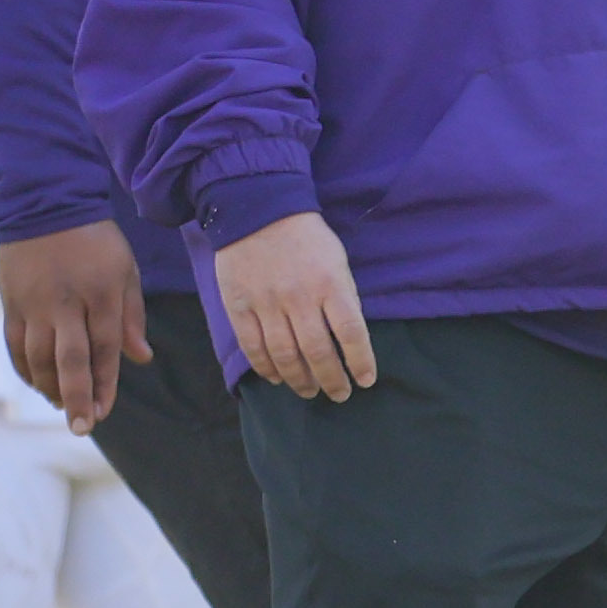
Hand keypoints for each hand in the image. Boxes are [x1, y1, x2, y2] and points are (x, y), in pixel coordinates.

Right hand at [0, 224, 146, 432]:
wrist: (45, 205)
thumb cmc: (96, 241)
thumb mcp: (126, 271)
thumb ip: (132, 317)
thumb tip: (142, 359)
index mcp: (102, 293)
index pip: (105, 348)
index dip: (106, 383)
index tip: (105, 412)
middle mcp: (67, 303)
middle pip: (70, 359)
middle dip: (77, 396)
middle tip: (82, 427)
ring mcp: (35, 304)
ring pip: (39, 356)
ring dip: (50, 387)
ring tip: (63, 406)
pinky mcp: (12, 303)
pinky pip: (16, 344)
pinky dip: (25, 368)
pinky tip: (38, 384)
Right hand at [213, 211, 375, 403]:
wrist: (258, 212)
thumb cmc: (307, 239)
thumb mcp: (338, 262)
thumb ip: (343, 298)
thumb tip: (350, 338)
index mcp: (331, 284)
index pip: (351, 334)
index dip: (360, 362)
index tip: (366, 380)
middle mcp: (299, 298)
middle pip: (318, 351)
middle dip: (331, 380)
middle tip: (339, 395)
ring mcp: (266, 303)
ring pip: (285, 355)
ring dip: (300, 380)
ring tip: (311, 392)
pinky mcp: (239, 306)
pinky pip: (253, 346)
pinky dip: (266, 367)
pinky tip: (277, 378)